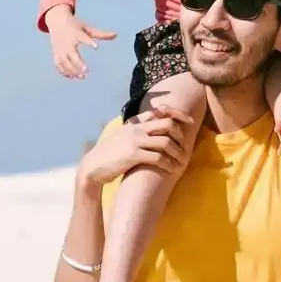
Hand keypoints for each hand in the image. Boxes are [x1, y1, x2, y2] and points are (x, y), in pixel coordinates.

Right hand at [46, 5, 114, 79]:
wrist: (56, 21)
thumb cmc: (75, 26)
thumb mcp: (87, 28)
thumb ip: (101, 34)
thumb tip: (116, 35)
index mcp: (76, 34)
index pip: (83, 38)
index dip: (90, 42)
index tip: (96, 47)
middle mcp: (67, 42)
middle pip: (72, 54)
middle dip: (78, 63)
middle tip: (86, 71)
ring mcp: (60, 49)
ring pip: (64, 62)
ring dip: (72, 70)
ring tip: (82, 77)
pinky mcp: (56, 54)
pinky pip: (58, 65)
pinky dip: (64, 72)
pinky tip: (72, 77)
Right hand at [80, 110, 195, 189]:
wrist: (92, 167)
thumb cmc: (108, 155)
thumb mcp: (121, 137)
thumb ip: (134, 131)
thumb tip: (149, 131)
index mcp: (134, 124)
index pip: (158, 111)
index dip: (176, 114)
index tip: (188, 121)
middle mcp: (136, 129)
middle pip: (167, 124)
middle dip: (181, 135)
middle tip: (186, 147)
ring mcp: (135, 141)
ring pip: (165, 142)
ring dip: (177, 153)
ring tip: (181, 162)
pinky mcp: (133, 155)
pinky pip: (158, 157)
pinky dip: (168, 164)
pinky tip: (172, 170)